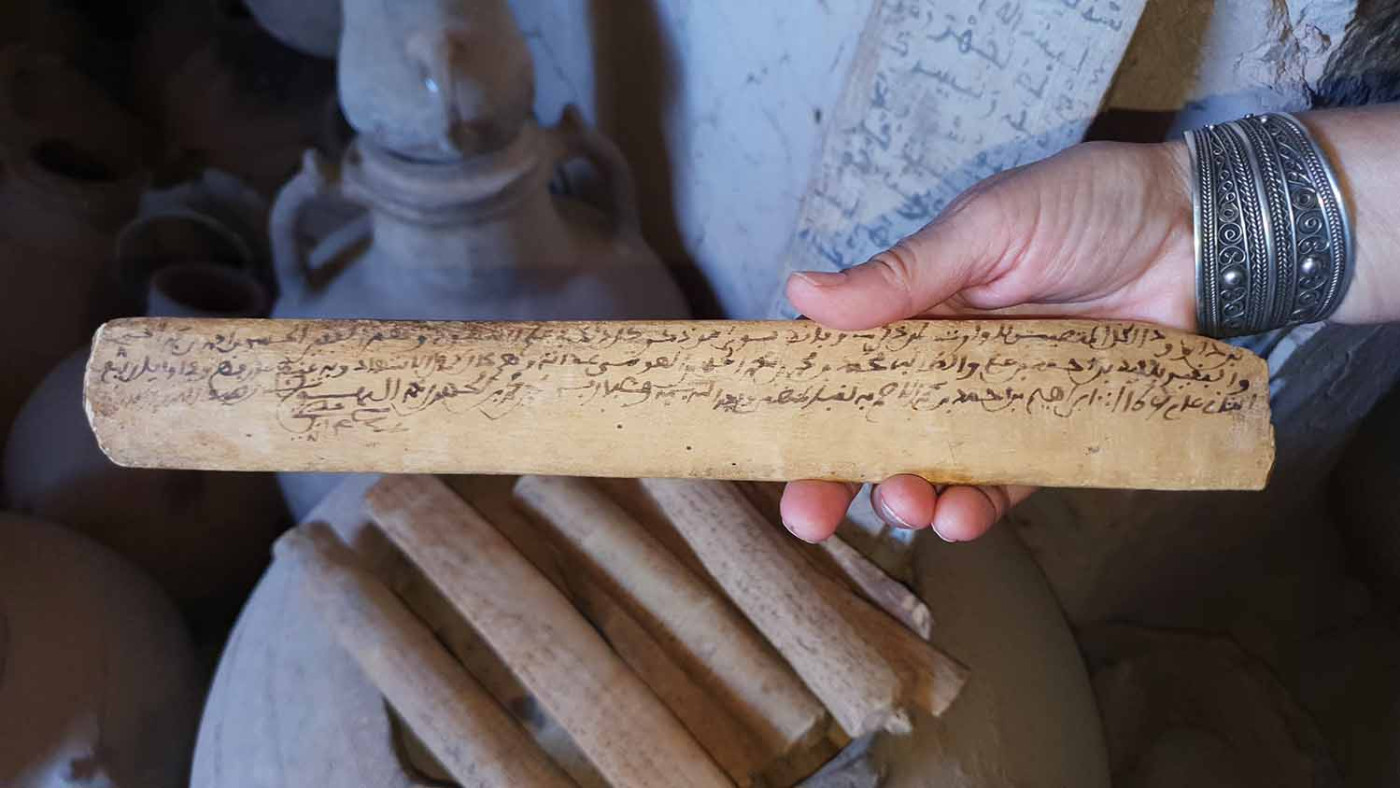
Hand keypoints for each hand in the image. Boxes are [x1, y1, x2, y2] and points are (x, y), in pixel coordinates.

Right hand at [779, 140, 1196, 542]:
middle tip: (808, 514)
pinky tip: (959, 518)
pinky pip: (1009, 483)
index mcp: (918, 310)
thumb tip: (802, 293)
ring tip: (902, 505)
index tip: (767, 444)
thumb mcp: (985, 229)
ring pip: (937, 465)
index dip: (806, 406)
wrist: (1199, 232)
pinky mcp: (1054, 434)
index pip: (846, 365)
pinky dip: (980, 508)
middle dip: (838, 476)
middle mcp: (950, 364)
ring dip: (908, 495)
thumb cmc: (1087, 208)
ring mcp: (1000, 404)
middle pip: (879, 430)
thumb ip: (902, 275)